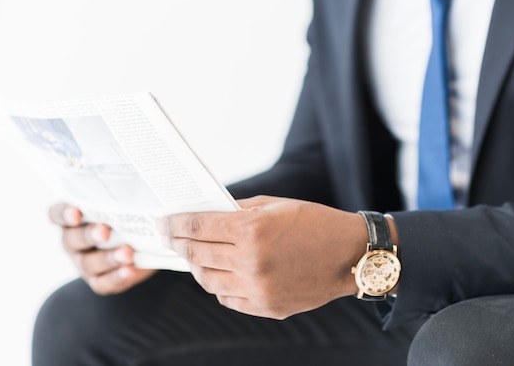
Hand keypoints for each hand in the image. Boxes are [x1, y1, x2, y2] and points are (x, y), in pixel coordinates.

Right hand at [48, 203, 155, 294]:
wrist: (145, 245)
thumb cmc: (129, 218)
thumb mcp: (127, 207)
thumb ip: (127, 200)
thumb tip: (147, 198)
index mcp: (74, 218)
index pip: (57, 214)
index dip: (63, 214)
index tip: (76, 213)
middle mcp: (74, 241)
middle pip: (72, 239)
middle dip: (89, 235)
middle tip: (105, 231)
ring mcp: (84, 263)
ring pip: (88, 263)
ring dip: (108, 258)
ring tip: (127, 253)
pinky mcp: (99, 280)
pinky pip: (103, 282)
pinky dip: (117, 277)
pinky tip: (129, 270)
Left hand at [157, 196, 366, 318]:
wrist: (351, 255)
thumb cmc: (314, 223)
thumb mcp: (275, 205)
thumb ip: (238, 210)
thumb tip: (208, 214)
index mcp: (251, 230)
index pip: (197, 227)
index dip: (175, 224)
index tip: (163, 223)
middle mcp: (250, 262)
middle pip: (197, 254)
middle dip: (178, 243)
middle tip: (169, 237)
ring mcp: (257, 289)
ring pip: (208, 280)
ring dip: (196, 266)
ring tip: (193, 256)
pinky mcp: (266, 307)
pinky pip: (228, 298)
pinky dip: (218, 285)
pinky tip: (219, 273)